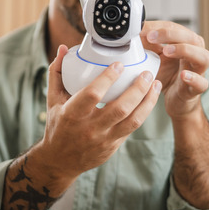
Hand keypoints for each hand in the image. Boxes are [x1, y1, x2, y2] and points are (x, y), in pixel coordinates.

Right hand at [40, 44, 162, 180]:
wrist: (60, 160)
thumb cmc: (57, 125)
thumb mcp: (52, 99)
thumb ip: (57, 73)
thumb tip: (63, 49)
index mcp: (72, 114)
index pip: (92, 94)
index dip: (108, 79)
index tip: (119, 64)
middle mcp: (90, 128)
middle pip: (120, 107)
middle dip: (138, 89)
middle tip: (147, 74)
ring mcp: (104, 139)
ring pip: (133, 120)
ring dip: (147, 101)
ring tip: (156, 84)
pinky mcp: (113, 146)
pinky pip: (133, 128)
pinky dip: (143, 112)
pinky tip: (149, 99)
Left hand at [141, 21, 208, 119]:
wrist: (175, 100)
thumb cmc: (166, 75)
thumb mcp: (152, 57)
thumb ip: (145, 44)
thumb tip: (129, 31)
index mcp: (185, 43)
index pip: (175, 28)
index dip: (159, 27)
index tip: (142, 28)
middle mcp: (195, 54)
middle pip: (191, 38)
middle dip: (171, 34)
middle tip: (152, 37)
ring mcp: (198, 71)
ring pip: (202, 56)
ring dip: (185, 50)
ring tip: (167, 51)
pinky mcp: (196, 89)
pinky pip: (201, 83)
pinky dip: (194, 78)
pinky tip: (183, 75)